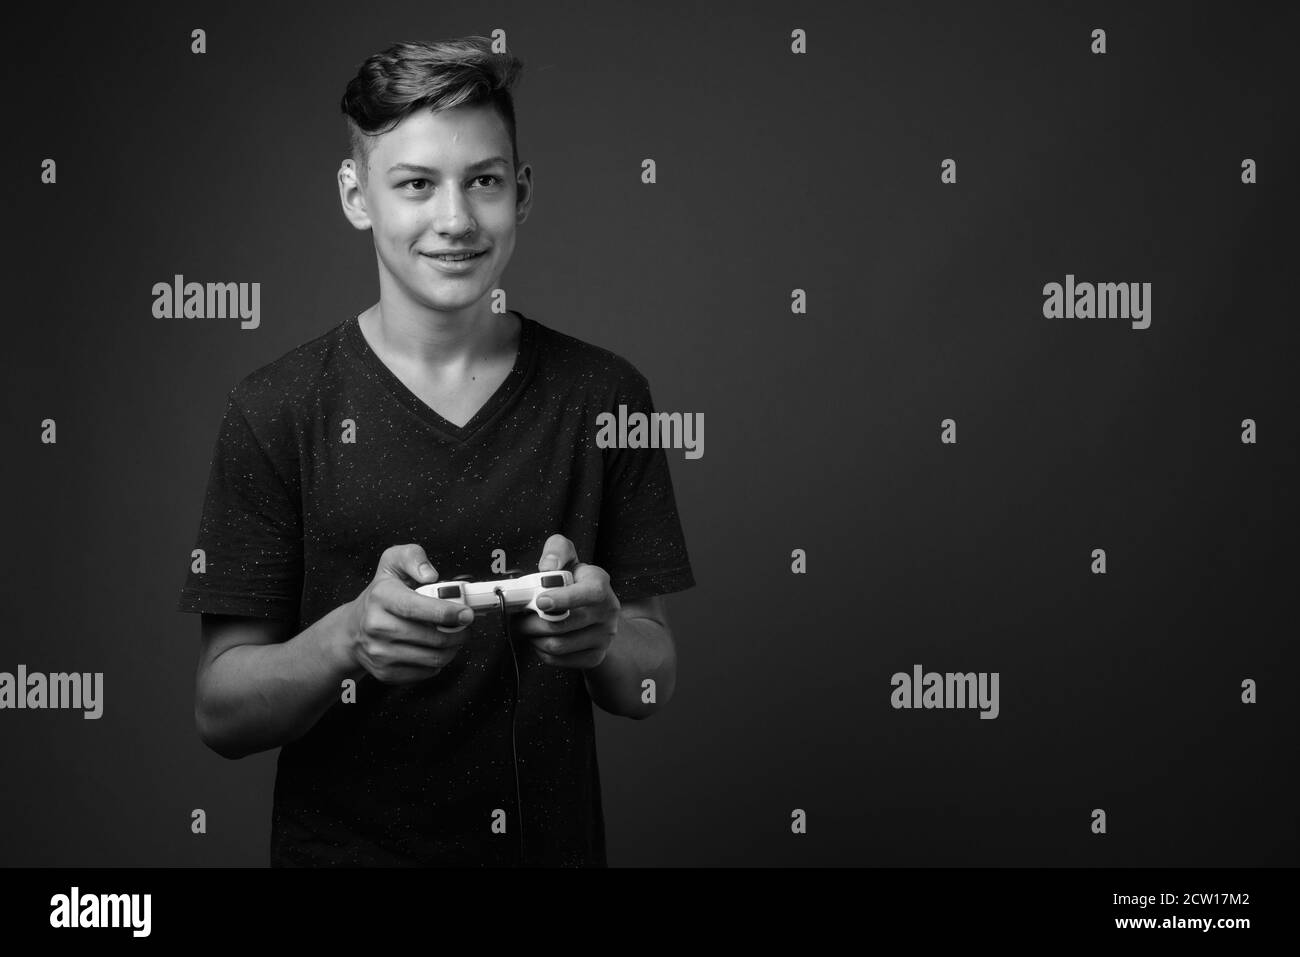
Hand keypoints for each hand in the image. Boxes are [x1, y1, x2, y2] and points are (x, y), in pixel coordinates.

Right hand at [345, 544, 472, 683]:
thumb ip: (412, 557)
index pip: (415, 608)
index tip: (466, 614)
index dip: (445, 612)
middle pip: (430, 637)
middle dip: (458, 633)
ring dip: (452, 649)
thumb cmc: (380, 595)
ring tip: (454, 637)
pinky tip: (436, 649)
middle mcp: (376, 626)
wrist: (352, 629)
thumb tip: (430, 574)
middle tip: (465, 625)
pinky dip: (438, 663)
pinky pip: (425, 673)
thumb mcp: (392, 564)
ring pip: (432, 658)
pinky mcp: (385, 672)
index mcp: (381, 597)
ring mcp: (379, 652)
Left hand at [512, 533, 620, 669]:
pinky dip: (542, 651)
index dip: (564, 598)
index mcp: (600, 584)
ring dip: (533, 638)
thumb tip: (548, 565)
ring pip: (558, 645)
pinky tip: (540, 639)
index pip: (590, 593)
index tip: (539, 601)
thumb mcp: (570, 559)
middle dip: (531, 622)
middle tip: (518, 617)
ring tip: (528, 627)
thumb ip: (557, 550)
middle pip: (563, 624)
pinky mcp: (595, 656)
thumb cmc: (576, 583)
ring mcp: (604, 636)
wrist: (597, 613)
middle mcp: (607, 611)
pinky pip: (559, 660)